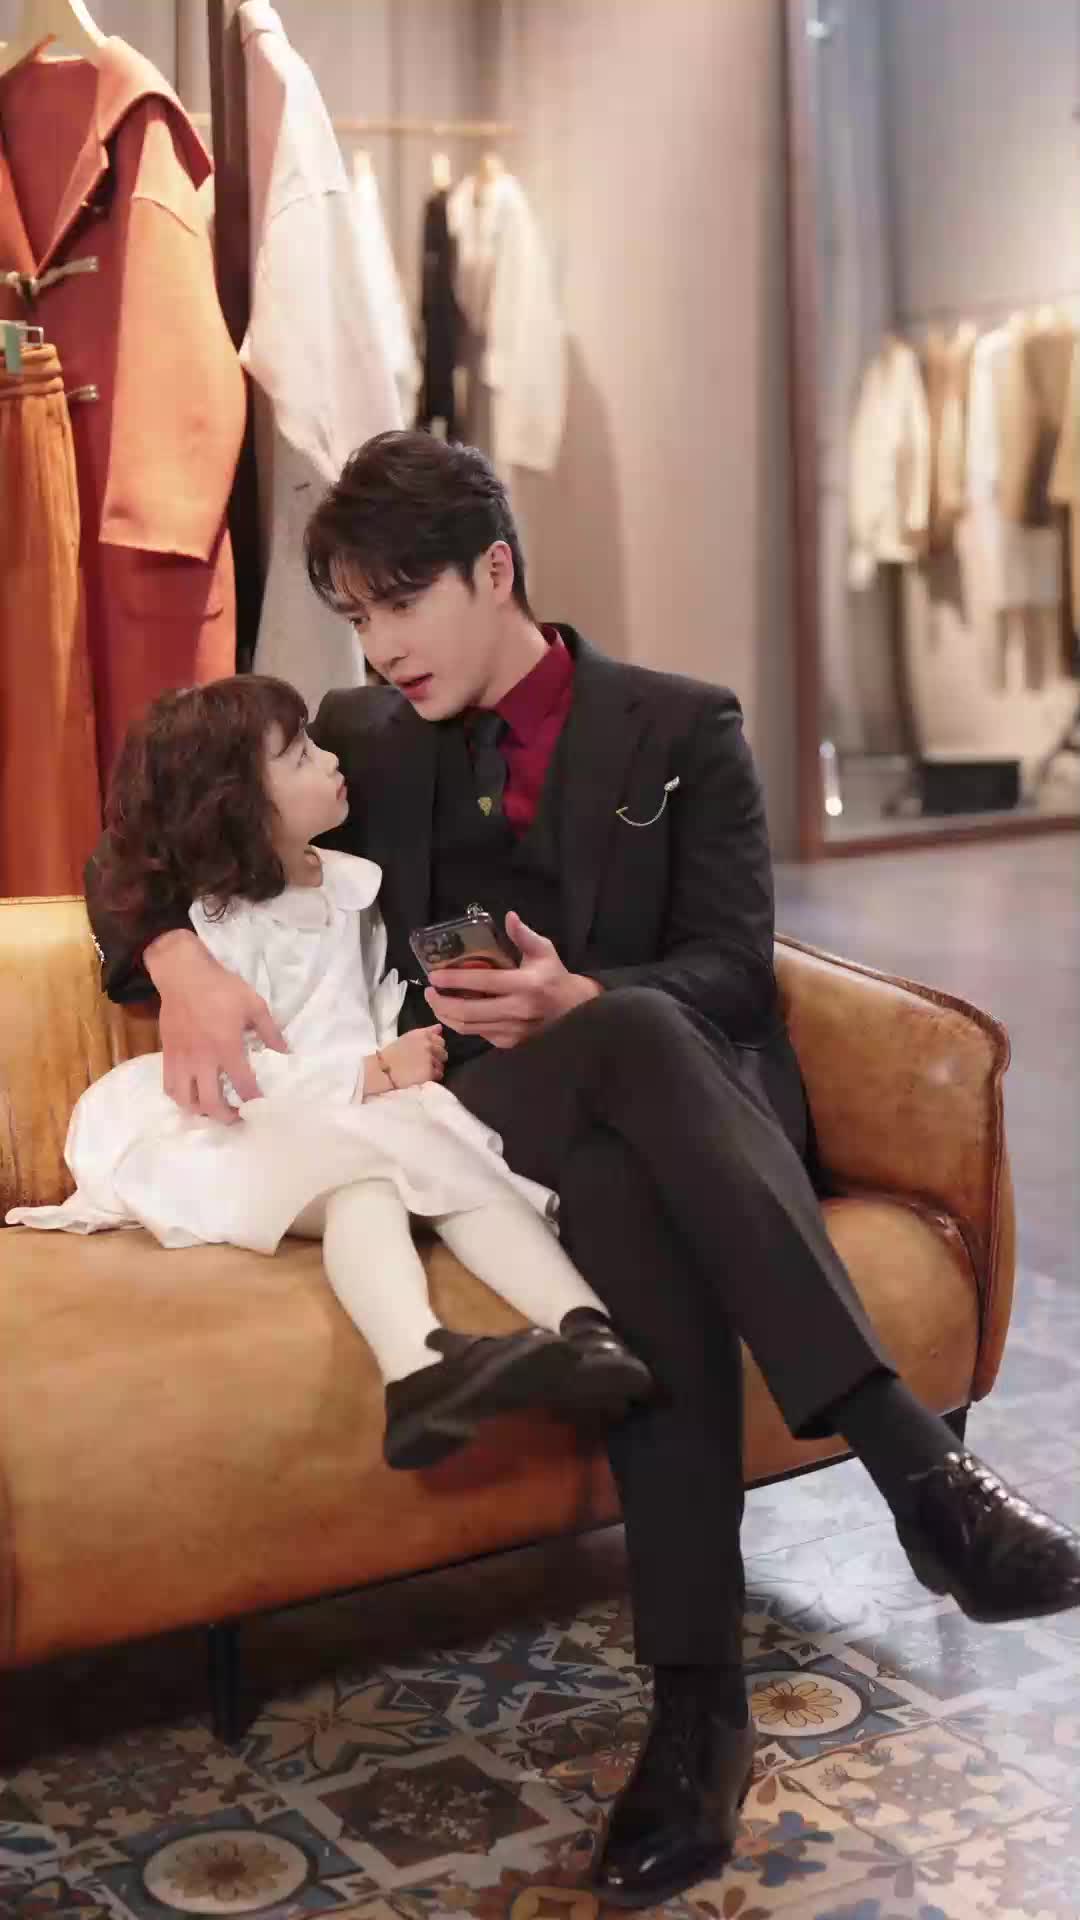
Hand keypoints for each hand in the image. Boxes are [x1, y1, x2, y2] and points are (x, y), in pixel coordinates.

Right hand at [146, 929, 287, 1124]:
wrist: (183, 975)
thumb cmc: (221, 988)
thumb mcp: (254, 1005)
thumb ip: (270, 1031)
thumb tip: (285, 1052)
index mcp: (227, 1048)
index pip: (243, 1085)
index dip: (254, 1100)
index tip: (262, 1106)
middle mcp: (203, 1060)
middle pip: (210, 1103)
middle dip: (226, 1116)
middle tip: (238, 1116)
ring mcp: (182, 1060)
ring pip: (186, 1100)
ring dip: (201, 1111)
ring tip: (213, 1108)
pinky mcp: (167, 1055)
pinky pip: (169, 1086)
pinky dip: (180, 1097)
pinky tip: (191, 1094)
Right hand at [379, 1024, 447, 1088]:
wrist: (383, 1070)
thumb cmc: (393, 1054)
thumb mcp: (408, 1038)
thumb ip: (426, 1032)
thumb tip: (440, 1027)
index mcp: (422, 1034)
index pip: (440, 1040)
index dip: (435, 1048)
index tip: (426, 1053)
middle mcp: (428, 1044)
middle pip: (443, 1053)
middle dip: (436, 1058)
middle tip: (423, 1063)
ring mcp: (430, 1058)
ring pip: (441, 1065)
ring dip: (434, 1068)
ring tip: (421, 1071)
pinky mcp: (430, 1072)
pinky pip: (439, 1074)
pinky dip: (432, 1077)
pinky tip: (421, 1076)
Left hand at [425, 912, 601, 1048]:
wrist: (575, 1012)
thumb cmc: (554, 977)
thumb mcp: (544, 951)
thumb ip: (523, 935)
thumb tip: (509, 916)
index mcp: (525, 985)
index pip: (482, 982)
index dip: (454, 980)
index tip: (434, 976)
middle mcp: (517, 1010)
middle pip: (468, 1011)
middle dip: (441, 1002)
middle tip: (429, 991)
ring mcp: (512, 1030)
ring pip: (468, 1027)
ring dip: (446, 1015)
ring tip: (436, 1001)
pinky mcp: (509, 1043)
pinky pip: (478, 1034)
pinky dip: (461, 1023)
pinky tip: (453, 1012)